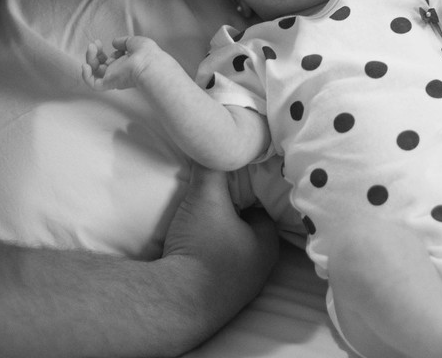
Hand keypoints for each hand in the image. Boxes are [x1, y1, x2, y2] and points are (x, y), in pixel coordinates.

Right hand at [82, 35, 168, 90]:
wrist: (149, 64)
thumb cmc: (147, 54)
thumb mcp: (134, 42)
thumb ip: (123, 41)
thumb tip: (114, 42)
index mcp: (124, 65)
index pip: (108, 60)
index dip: (101, 52)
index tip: (100, 42)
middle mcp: (118, 73)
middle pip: (99, 66)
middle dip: (94, 54)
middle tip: (94, 43)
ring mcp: (113, 78)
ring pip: (94, 72)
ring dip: (90, 59)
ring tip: (91, 47)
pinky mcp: (109, 83)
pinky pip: (93, 84)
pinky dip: (86, 76)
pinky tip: (85, 65)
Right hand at [161, 164, 279, 315]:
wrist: (173, 302)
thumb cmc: (201, 249)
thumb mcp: (206, 197)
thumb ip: (212, 167)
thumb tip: (213, 139)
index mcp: (268, 245)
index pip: (261, 208)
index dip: (245, 193)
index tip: (226, 183)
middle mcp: (259, 270)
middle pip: (245, 230)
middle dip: (230, 216)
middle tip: (210, 200)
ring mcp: (238, 290)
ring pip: (229, 251)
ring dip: (216, 239)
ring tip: (197, 223)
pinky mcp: (215, 301)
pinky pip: (213, 270)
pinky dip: (204, 259)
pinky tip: (189, 249)